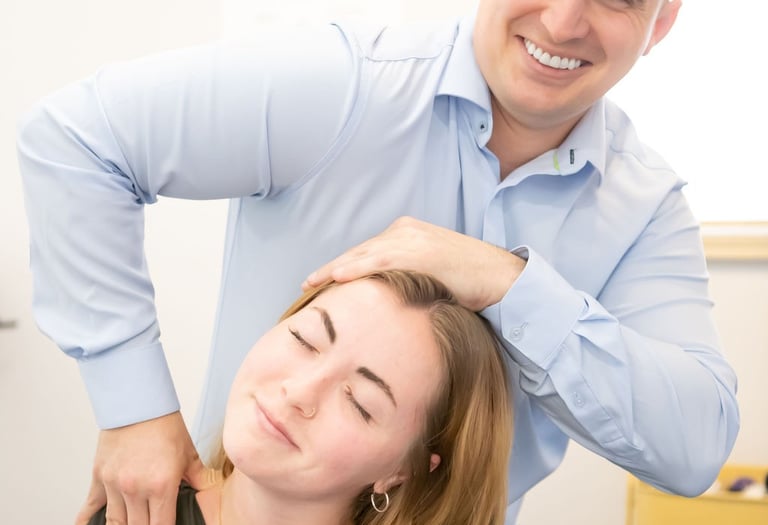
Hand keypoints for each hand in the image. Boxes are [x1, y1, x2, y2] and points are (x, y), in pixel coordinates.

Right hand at [75, 412, 209, 524]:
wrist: (138, 403)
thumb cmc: (164, 425)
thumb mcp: (189, 454)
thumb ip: (199, 479)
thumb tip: (208, 492)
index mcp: (161, 486)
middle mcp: (135, 489)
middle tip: (150, 522)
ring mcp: (114, 485)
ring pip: (115, 523)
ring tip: (133, 523)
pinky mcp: (98, 478)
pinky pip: (89, 508)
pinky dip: (88, 522)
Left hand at [303, 216, 524, 310]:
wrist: (500, 276)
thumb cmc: (470, 280)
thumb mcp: (433, 273)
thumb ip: (409, 276)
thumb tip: (390, 298)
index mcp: (407, 233)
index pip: (367, 251)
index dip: (343, 266)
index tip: (323, 280)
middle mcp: (405, 231)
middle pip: (359, 252)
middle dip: (331, 269)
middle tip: (307, 284)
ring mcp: (411, 239)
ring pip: (363, 255)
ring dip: (334, 270)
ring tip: (310, 284)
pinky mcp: (418, 252)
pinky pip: (379, 261)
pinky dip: (355, 269)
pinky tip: (336, 278)